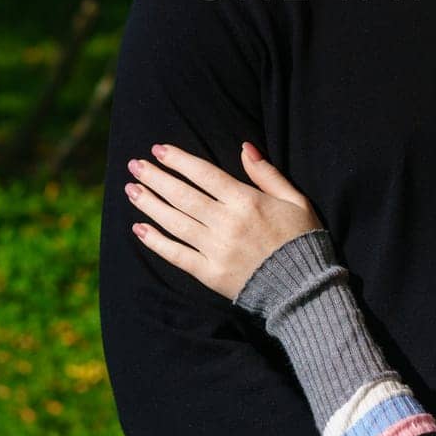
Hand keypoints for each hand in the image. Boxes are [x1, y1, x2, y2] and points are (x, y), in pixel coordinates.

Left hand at [126, 141, 323, 301]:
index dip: (179, 160)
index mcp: (247, 201)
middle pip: (183, 196)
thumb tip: (244, 147)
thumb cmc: (301, 238)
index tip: (158, 149)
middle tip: (135, 165)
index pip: (204, 174)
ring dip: (150, 205)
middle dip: (156, 178)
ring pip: (175, 222)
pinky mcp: (210, 274)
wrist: (304, 288)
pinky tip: (139, 229)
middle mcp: (227, 223)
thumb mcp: (294, 199)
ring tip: (131, 190)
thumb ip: (267, 173)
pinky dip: (156, 242)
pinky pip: (177, 255)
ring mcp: (216, 250)